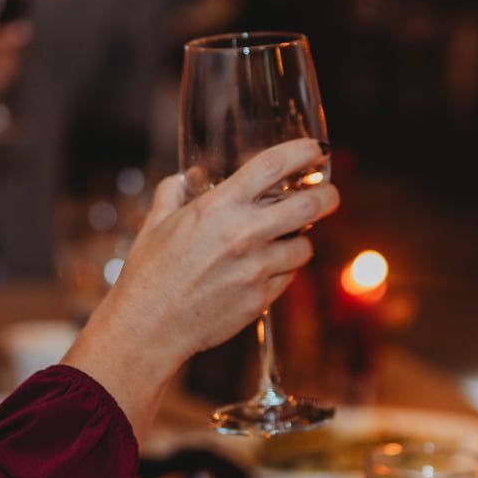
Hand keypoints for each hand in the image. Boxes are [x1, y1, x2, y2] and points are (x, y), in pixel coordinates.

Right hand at [64, 138, 339, 432]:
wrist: (149, 326)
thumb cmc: (149, 274)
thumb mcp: (154, 223)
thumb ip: (174, 192)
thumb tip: (187, 177)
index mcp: (218, 207)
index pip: (273, 166)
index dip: (302, 152)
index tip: (316, 150)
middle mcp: (243, 234)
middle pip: (309, 206)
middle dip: (327, 197)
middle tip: (328, 195)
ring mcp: (256, 269)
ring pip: (304, 246)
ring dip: (300, 240)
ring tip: (287, 239)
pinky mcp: (261, 298)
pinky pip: (289, 277)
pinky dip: (284, 269)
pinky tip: (266, 268)